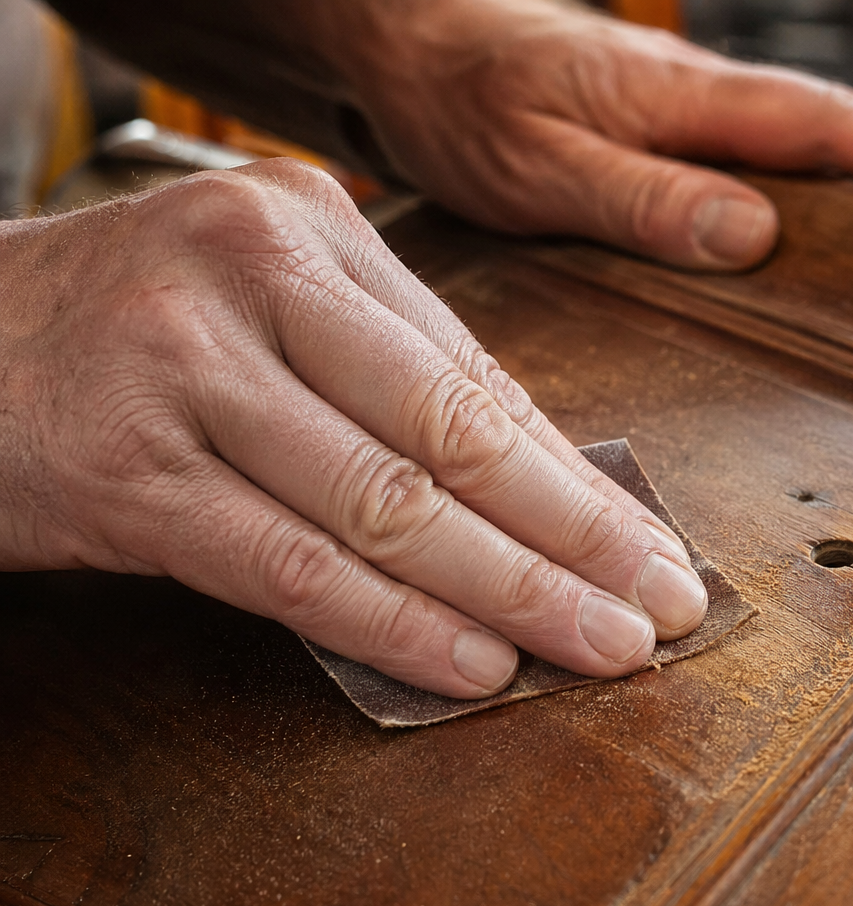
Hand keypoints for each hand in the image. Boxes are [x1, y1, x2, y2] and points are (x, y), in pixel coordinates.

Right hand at [0, 159, 707, 696]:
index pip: (477, 374)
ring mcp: (182, 370)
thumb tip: (549, 487)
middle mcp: (251, 277)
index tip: (650, 545)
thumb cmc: (128, 331)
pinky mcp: (124, 473)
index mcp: (309, 228)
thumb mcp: (267, 313)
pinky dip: (394, 625)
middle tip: (661, 605)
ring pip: (387, 505)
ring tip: (597, 645)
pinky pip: (291, 567)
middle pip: (454, 432)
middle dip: (577, 535)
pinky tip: (471, 663)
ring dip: (511, 591)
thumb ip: (394, 382)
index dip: (578, 476)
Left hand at [320, 0, 852, 268]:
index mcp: (688, 101)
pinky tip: (787, 264)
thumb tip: (753, 236)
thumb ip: (645, 199)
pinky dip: (788, 217)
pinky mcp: (657, 145)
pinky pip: (746, 179)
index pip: (832, 127)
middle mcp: (701, 107)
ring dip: (851, 212)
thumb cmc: (459, 96)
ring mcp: (682, 123)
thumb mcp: (541, 164)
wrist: (402, 48)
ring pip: (794, 165)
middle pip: (835, 146)